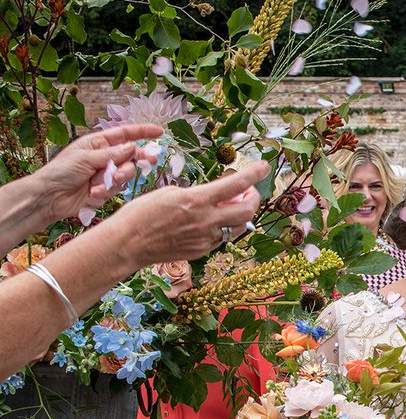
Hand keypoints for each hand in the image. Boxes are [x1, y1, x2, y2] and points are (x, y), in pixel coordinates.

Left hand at [34, 124, 165, 221]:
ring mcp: (106, 173)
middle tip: (148, 162)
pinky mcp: (105, 189)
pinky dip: (106, 191)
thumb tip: (132, 146)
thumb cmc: (61, 171)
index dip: (142, 132)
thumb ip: (112, 154)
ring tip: (99, 184)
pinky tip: (93, 193)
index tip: (159, 131)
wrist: (50, 197)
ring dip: (116, 179)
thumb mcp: (86, 158)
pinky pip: (117, 189)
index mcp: (98, 143)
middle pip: (131, 156)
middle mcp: (104, 157)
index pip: (124, 134)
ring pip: (126, 174)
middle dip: (136, 160)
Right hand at [110, 161, 267, 264]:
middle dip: (253, 198)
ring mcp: (206, 239)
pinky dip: (222, 227)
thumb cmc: (142, 213)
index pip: (236, 185)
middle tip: (248, 191)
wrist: (128, 243)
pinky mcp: (201, 251)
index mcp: (197, 200)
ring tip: (229, 205)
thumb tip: (217, 196)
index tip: (264, 167)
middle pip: (247, 211)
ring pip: (237, 227)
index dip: (254, 175)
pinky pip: (221, 238)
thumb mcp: (170, 192)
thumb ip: (198, 194)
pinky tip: (211, 221)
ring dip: (239, 214)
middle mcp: (206, 221)